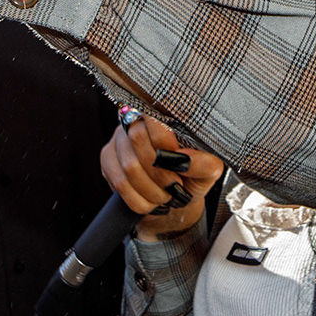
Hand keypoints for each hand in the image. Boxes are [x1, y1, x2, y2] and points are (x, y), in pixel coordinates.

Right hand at [100, 115, 225, 239]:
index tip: (180, 165)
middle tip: (175, 186)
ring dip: (151, 190)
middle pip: (138, 139)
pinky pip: (119, 183)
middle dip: (161, 173)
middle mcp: (138, 119)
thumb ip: (204, 163)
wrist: (175, 199)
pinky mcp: (107, 159)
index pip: (154, 116)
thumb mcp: (208, 172)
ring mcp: (119, 139)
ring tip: (166, 195)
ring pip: (129, 165)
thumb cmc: (192, 178)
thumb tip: (184, 158)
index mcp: (165, 115)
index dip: (165, 142)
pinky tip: (151, 200)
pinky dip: (140, 200)